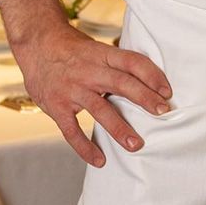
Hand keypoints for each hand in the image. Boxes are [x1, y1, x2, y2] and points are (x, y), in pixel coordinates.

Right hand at [12, 22, 172, 167]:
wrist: (38, 44)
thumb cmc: (74, 50)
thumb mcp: (98, 49)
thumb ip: (117, 65)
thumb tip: (148, 81)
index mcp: (103, 55)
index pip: (133, 62)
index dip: (152, 75)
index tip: (167, 91)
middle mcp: (89, 71)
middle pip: (122, 84)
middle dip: (144, 99)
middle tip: (163, 113)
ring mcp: (72, 89)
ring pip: (100, 109)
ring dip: (120, 128)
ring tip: (136, 145)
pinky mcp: (57, 106)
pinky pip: (72, 130)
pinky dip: (85, 147)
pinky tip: (100, 160)